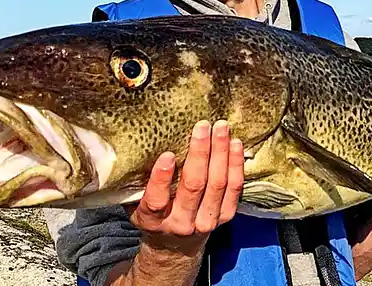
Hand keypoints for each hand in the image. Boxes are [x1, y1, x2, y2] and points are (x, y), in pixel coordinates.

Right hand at [124, 120, 244, 250]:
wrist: (175, 245)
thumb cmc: (153, 215)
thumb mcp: (135, 204)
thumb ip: (137, 183)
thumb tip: (136, 147)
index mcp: (152, 220)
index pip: (156, 201)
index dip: (161, 178)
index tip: (167, 155)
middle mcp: (181, 223)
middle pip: (194, 186)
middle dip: (200, 153)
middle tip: (202, 126)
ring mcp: (206, 221)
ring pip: (218, 184)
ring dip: (221, 153)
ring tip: (221, 128)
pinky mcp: (225, 216)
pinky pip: (234, 188)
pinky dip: (236, 164)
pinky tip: (236, 144)